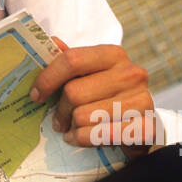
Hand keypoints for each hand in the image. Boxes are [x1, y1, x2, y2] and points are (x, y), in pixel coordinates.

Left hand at [30, 35, 162, 158]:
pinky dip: (82, 139)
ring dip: (71, 127)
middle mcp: (131, 74)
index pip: (71, 60)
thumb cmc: (108, 97)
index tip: (36, 94)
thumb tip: (51, 41)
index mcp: (114, 55)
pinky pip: (97, 135)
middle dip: (60, 110)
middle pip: (73, 92)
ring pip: (83, 116)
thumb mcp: (90, 75)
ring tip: (72, 128)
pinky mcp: (145, 127)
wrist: (141, 125)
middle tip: (58, 120)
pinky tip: (80, 138)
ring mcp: (142, 100)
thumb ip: (71, 62)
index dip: (47, 79)